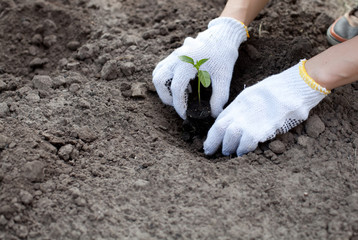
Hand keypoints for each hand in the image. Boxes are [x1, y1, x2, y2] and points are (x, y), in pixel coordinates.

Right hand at [152, 17, 247, 118]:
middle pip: (159, 81)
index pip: (176, 88)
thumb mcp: (224, 78)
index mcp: (187, 63)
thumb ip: (219, 97)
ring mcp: (173, 56)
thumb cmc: (223, 56)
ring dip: (164, 89)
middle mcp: (176, 58)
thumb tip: (213, 114)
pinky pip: (161, 69)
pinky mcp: (173, 56)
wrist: (222, 37)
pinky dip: (165, 80)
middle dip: (167, 97)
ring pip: (157, 74)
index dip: (179, 105)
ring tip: (180, 96)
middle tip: (180, 105)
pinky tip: (182, 85)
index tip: (186, 115)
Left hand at [204, 60, 329, 155]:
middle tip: (211, 151)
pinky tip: (242, 152)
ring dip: (228, 147)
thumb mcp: (256, 94)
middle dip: (213, 142)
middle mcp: (242, 109)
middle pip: (221, 128)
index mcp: (240, 101)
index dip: (212, 134)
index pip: (220, 119)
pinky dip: (243, 149)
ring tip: (229, 152)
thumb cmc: (280, 90)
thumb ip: (245, 107)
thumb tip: (237, 121)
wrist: (298, 85)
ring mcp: (252, 117)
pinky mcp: (264, 126)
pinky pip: (247, 141)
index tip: (209, 143)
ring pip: (231, 136)